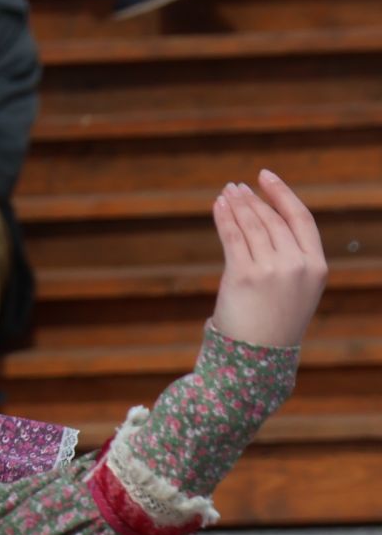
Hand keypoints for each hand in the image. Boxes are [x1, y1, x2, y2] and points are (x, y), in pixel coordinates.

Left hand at [210, 171, 326, 349]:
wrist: (256, 357)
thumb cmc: (274, 321)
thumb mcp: (297, 288)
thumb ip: (291, 257)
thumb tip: (263, 220)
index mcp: (316, 266)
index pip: (301, 218)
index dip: (283, 194)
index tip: (266, 177)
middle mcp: (296, 265)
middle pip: (272, 219)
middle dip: (253, 199)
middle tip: (237, 186)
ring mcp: (270, 270)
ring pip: (252, 226)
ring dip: (237, 205)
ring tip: (227, 192)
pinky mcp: (243, 276)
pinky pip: (232, 238)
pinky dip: (224, 219)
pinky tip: (218, 206)